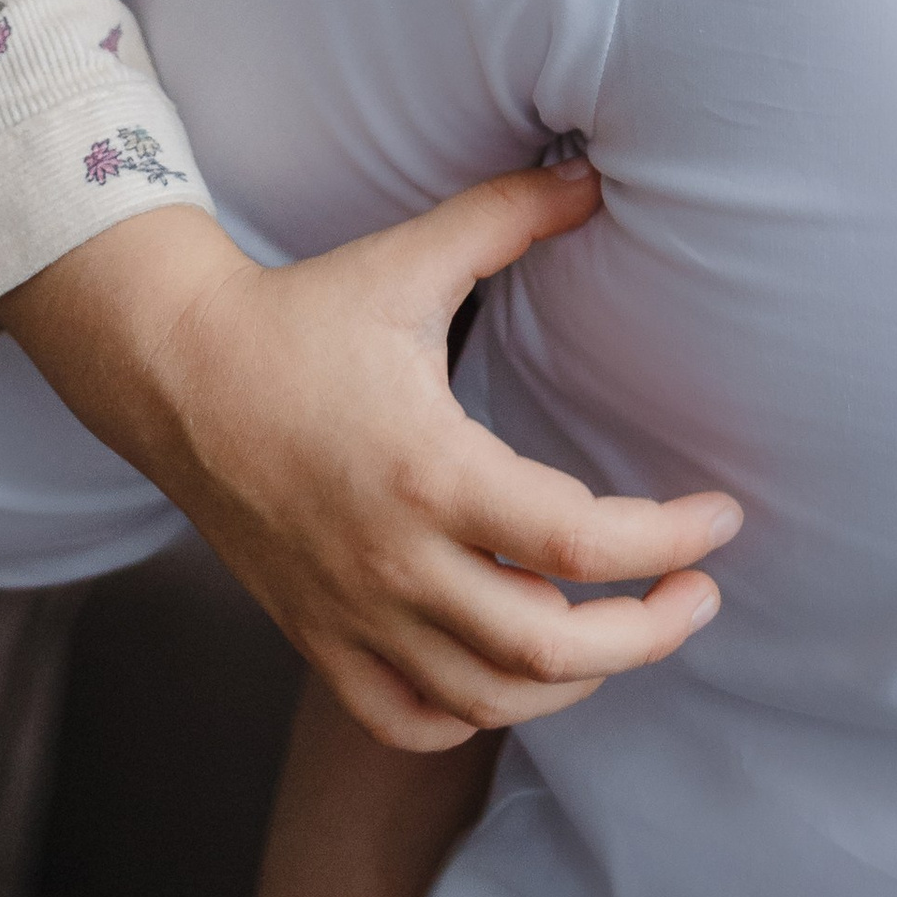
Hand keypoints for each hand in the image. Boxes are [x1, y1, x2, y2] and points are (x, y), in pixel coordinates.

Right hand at [0, 166, 741, 749]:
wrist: (175, 373)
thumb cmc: (300, 315)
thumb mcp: (411, 257)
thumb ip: (509, 216)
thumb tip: (594, 176)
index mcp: (428, 469)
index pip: (576, 540)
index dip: (665, 542)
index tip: (721, 519)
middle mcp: (394, 560)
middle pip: (546, 647)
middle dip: (645, 635)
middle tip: (700, 597)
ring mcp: (353, 613)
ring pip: (486, 698)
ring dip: (573, 681)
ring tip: (625, 632)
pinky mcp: (319, 637)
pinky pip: (408, 720)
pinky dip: (473, 716)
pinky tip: (515, 672)